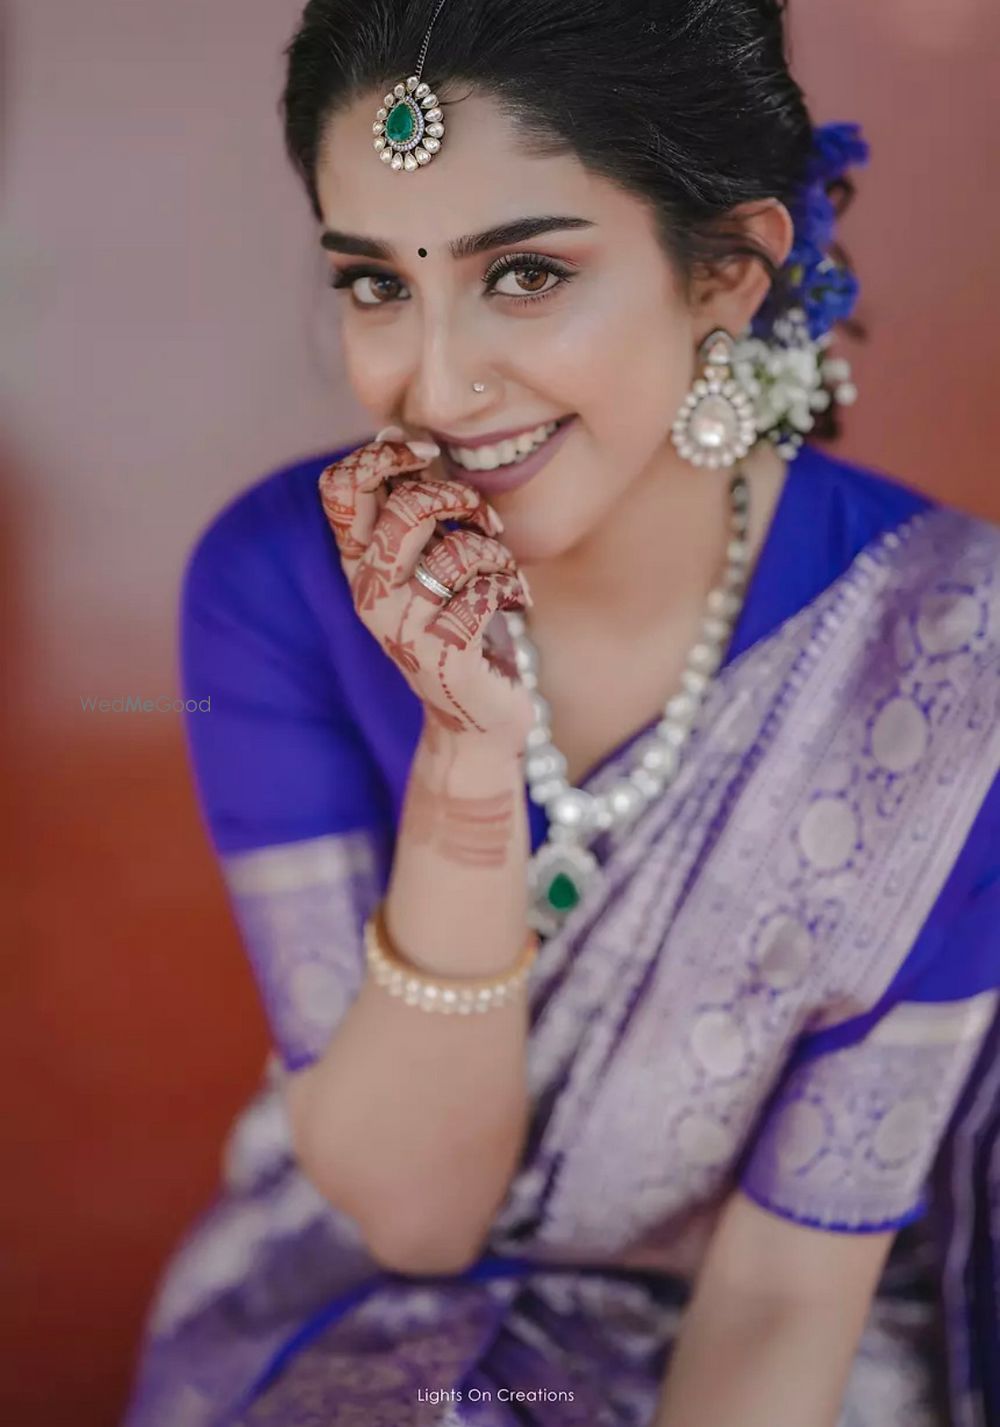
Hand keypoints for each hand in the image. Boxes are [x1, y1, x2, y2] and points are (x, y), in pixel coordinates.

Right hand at [319, 434, 534, 750]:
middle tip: (481, 522)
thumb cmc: (460, 622)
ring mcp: (403, 628)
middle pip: (407, 508)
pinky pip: (487, 590)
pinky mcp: (443, 655)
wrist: (478, 715)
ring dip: (496, 555)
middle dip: (459, 500)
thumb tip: (399, 433)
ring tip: (500, 574)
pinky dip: (511, 589)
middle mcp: (370, 594)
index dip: (383, 456)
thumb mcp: (428, 559)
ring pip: (459, 551)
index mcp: (360, 563)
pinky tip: (511, 605)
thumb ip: (411, 506)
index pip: (339, 488)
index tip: (425, 455)